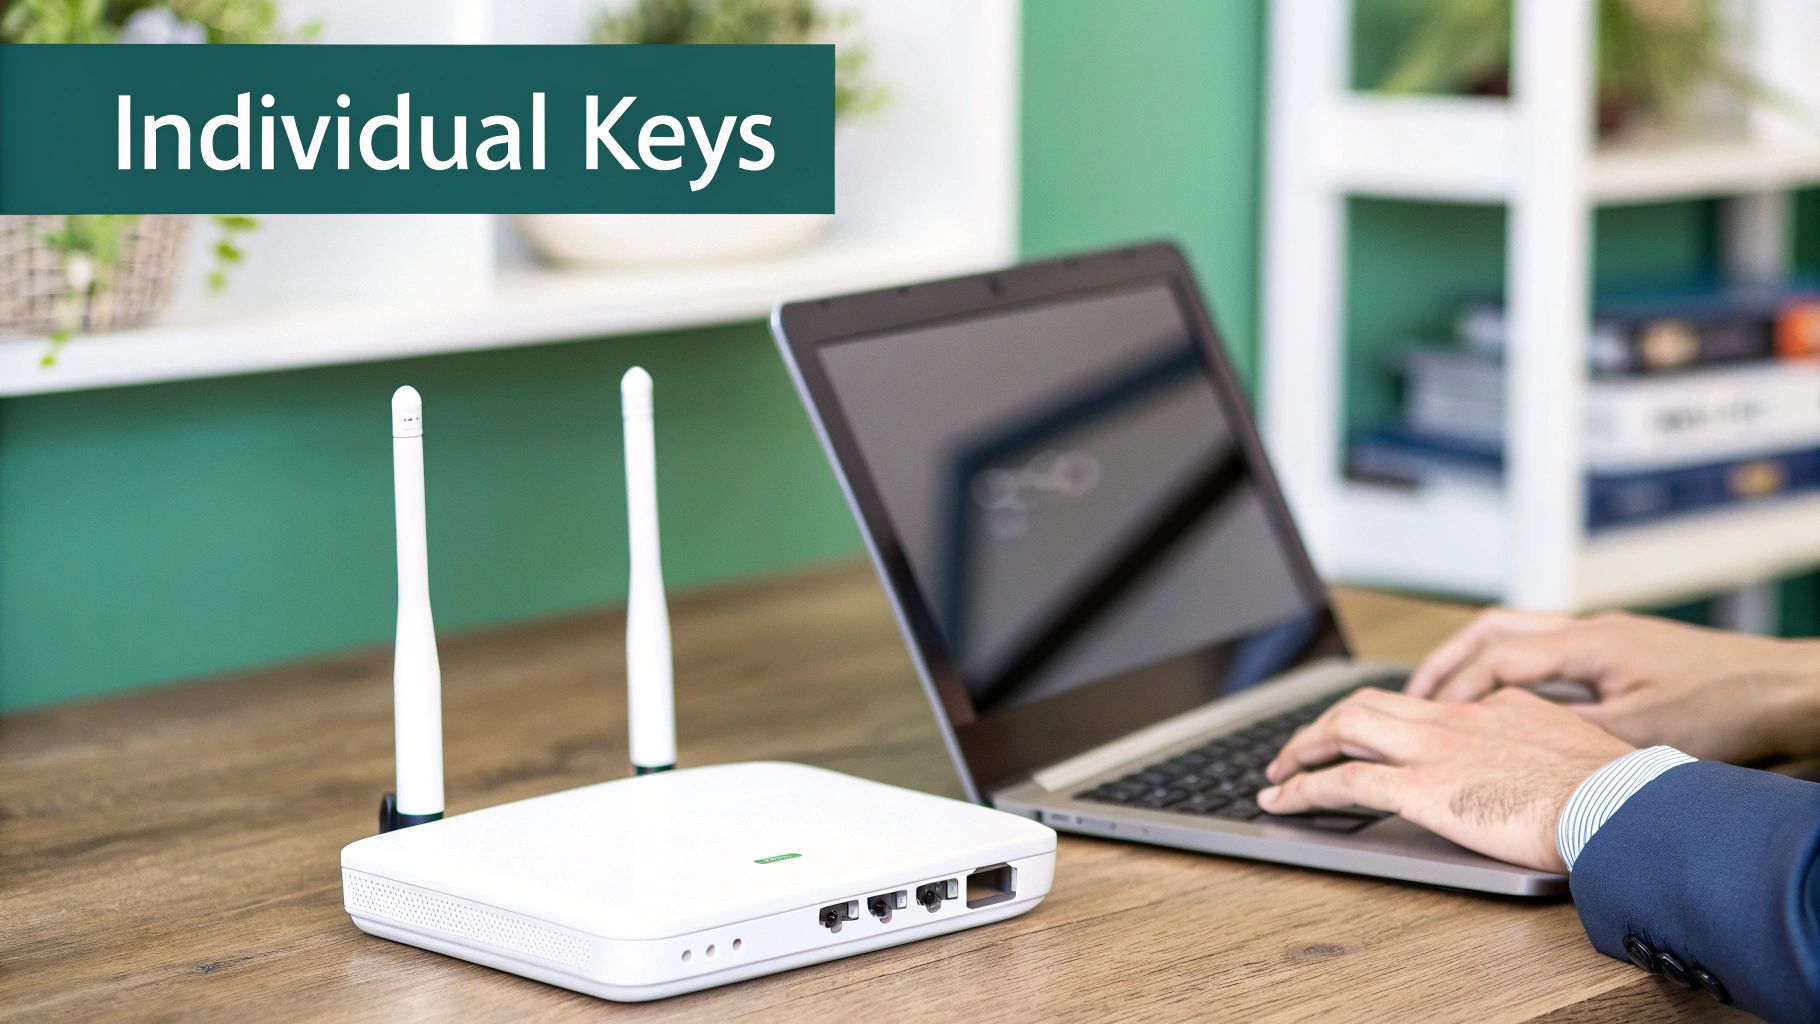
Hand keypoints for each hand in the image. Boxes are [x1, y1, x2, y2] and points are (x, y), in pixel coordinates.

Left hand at [1259, 687, 1632, 871]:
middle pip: (1369, 703)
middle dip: (1325, 723)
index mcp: (1495, 708)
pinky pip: (1344, 782)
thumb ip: (1545, 750)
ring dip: (1302, 748)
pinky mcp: (1421, 788)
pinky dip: (1304, 789)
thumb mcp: (1580, 752)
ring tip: (1278, 771)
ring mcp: (1434, 750)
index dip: (1386, 720)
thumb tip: (1544, 769)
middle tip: (1300, 749)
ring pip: (1344, 728)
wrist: (1619, 806)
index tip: (1370, 735)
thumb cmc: (1616, 793)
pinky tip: (1284, 801)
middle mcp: (1456, 719)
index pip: (1425, 705)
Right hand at [1405, 608, 1819, 762]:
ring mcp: (1603, 636)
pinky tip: (1508, 704)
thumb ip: (1567, 734)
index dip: (1452, 688)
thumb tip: (1510, 746)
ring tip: (1447, 698)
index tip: (1423, 718)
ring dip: (1474, 663)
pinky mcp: (1618, 652)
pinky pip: (1543, 651)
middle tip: (1412, 697)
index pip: (1494, 656)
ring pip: (1514, 634)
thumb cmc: (1725, 707)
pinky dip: (1509, 672)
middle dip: (1444, 663)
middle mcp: (1588, 629)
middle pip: (1490, 629)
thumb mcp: (1638, 734)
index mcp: (1586, 642)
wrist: (1783, 689)